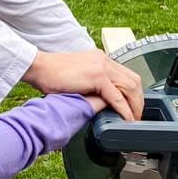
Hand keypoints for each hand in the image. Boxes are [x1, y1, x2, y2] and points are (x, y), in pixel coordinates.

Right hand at [23, 49, 143, 120]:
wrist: (39, 67)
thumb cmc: (52, 74)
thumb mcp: (78, 77)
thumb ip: (92, 85)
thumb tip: (101, 101)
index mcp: (101, 59)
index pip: (126, 75)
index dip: (133, 92)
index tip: (133, 106)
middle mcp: (104, 60)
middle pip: (133, 80)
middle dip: (138, 100)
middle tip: (137, 115)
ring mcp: (102, 67)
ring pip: (130, 87)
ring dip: (135, 106)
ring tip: (134, 119)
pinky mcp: (97, 76)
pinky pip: (117, 96)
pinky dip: (124, 109)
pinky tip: (126, 118)